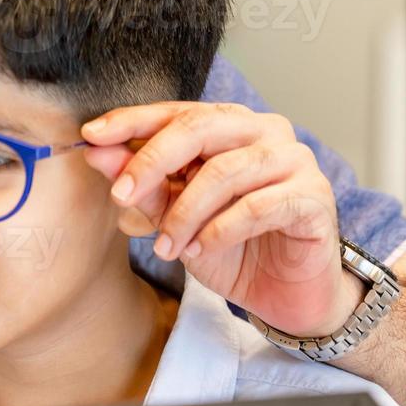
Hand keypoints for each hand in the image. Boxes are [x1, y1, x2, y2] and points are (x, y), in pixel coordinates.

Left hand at [81, 102, 363, 337]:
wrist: (283, 294)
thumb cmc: (230, 247)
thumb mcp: (173, 217)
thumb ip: (142, 184)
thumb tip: (96, 151)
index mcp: (229, 124)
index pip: (175, 112)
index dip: (131, 121)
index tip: (91, 136)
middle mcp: (264, 131)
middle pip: (199, 129)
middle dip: (151, 161)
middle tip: (120, 195)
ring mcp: (294, 160)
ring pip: (224, 171)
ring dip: (185, 212)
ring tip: (165, 247)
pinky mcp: (314, 197)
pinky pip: (257, 206)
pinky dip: (219, 230)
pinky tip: (198, 249)